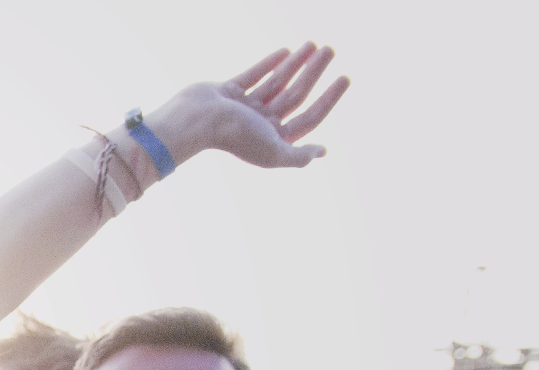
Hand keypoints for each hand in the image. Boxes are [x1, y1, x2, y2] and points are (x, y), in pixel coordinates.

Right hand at [150, 43, 349, 170]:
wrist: (194, 121)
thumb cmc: (234, 137)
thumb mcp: (272, 152)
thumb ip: (297, 156)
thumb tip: (322, 151)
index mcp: (271, 139)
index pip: (308, 117)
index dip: (329, 98)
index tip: (344, 77)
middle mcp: (259, 124)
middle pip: (295, 95)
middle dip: (314, 72)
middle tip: (330, 49)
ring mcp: (243, 107)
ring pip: (277, 82)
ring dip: (295, 63)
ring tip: (312, 44)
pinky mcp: (227, 92)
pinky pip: (253, 76)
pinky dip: (269, 63)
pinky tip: (285, 51)